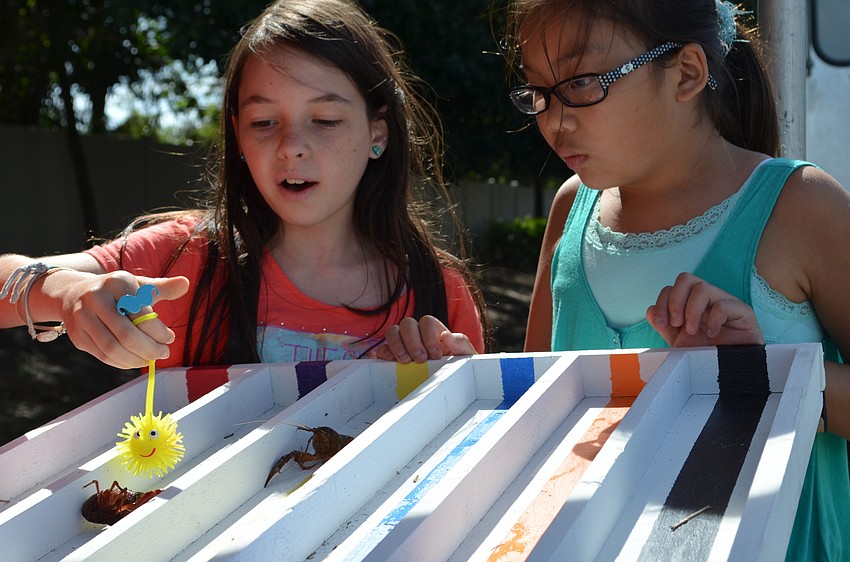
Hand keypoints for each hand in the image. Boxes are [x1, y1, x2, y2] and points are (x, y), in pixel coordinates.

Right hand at [58, 271, 189, 368]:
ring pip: (113, 348)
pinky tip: (135, 361)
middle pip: (126, 334)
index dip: (159, 331)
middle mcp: (96, 298)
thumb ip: (163, 287)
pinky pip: (102, 356)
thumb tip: (186, 283)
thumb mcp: (139, 285)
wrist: (75, 294)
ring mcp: (82, 318)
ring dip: (136, 359)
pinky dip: (122, 363)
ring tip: (150, 359)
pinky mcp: (77, 336)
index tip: (170, 338)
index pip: (142, 313)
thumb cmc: (118, 292)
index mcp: (117, 282)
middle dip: (150, 349)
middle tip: (164, 353)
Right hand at [368, 315, 476, 362]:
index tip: (435, 355)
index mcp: (434, 332)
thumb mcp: (466, 356)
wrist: (453, 384)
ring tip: (405, 361)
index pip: (426, 322)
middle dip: (412, 341)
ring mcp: (402, 344)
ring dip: (397, 345)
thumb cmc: (459, 367)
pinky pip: (382, 349)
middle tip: (420, 359)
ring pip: (392, 332)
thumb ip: (461, 343)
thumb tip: (446, 335)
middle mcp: (417, 334)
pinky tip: (389, 362)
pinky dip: (383, 353)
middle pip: (407, 323)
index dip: (429, 336)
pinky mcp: (392, 356)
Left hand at [646, 272, 763, 347]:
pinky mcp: (743, 312)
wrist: (732, 371)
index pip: (670, 288)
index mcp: (690, 303)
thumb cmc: (706, 354)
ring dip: (691, 311)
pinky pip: (724, 305)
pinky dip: (713, 320)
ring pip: (702, 287)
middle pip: (685, 278)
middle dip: (674, 301)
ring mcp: (725, 302)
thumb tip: (650, 310)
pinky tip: (712, 334)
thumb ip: (664, 326)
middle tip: (676, 324)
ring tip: (693, 331)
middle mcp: (707, 299)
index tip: (661, 325)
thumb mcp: (679, 342)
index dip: (661, 304)